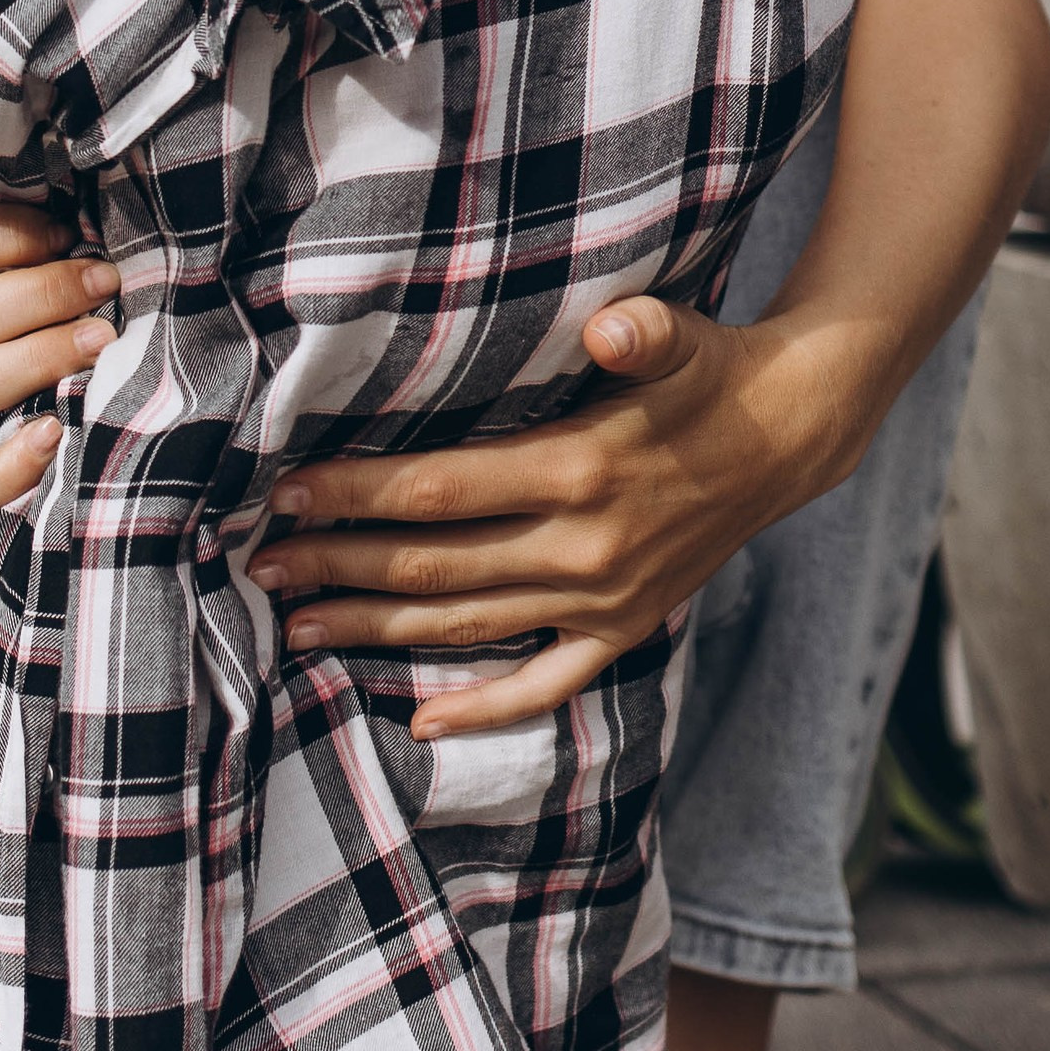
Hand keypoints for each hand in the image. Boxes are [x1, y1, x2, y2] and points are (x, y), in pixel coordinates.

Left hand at [244, 294, 854, 739]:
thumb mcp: (681, 334)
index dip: (356, 494)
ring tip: (299, 628)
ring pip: (468, 627)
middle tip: (259, 565)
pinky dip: (486, 709)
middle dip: (338, 565)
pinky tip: (423, 723)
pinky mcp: (626, 628)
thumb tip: (611, 327)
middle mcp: (585, 548)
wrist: (790, 434)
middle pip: (433, 568)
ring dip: (377, 629)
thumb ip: (641, 329)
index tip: (284, 492)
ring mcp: (604, 599)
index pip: (439, 492)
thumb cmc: (708, 370)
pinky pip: (548, 684)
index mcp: (581, 471)